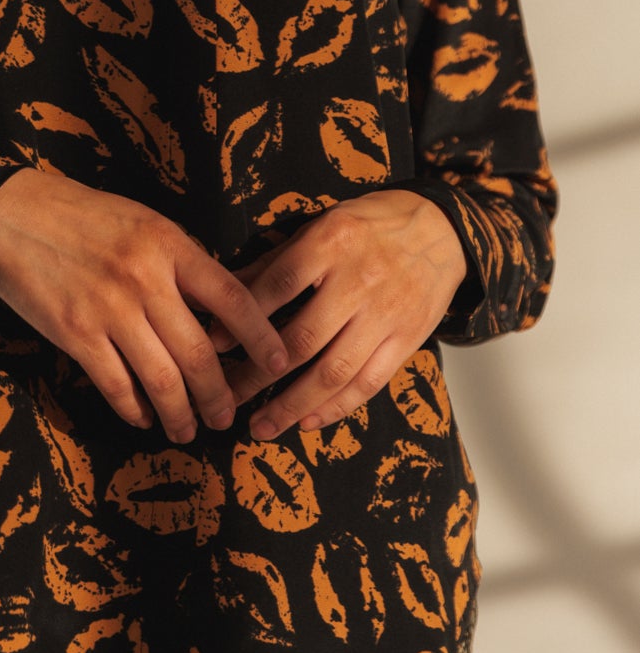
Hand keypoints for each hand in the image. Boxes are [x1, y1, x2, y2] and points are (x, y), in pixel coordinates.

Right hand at [0, 167, 289, 442]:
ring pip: (163, 381)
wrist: (11, 214)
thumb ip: (179, 260)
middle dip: (220, 397)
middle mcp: (145, 279)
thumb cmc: (81, 215)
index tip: (280, 363)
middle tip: (227, 418)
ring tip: (188, 431)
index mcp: (168, 245)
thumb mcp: (141, 220)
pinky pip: (117, 387)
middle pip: (201, 354)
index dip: (262, 338)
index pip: (233, 298)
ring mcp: (109, 310)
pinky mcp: (75, 335)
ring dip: (181, 415)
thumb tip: (216, 309)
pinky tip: (144, 419)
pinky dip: (135, 410)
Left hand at [209, 190, 468, 440]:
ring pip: (334, 371)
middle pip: (302, 338)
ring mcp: (386, 314)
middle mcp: (359, 280)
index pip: (278, 286)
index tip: (212, 347)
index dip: (242, 320)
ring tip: (261, 426)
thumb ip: (275, 261)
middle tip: (226, 396)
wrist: (441, 230)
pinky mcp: (407, 339)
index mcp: (331, 243)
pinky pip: (368, 383)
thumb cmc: (370, 226)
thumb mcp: (321, 225)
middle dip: (258, 374)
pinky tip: (307, 422)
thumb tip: (223, 290)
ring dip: (292, 405)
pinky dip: (336, 408)